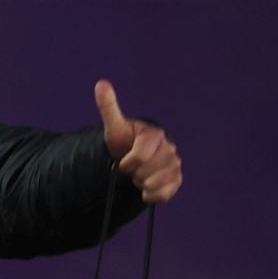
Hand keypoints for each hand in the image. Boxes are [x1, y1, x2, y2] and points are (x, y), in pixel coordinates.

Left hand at [95, 79, 181, 204]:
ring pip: (155, 183)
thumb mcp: (114, 127)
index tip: (122, 162)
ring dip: (141, 183)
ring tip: (139, 175)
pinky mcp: (176, 180)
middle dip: (134, 173)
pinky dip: (151, 195)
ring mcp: (174, 165)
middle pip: (147, 171)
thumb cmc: (122, 143)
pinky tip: (146, 187)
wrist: (129, 161)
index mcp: (155, 135)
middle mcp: (169, 148)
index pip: (141, 155)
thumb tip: (101, 84)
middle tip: (131, 168)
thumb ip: (109, 107)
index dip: (128, 162)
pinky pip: (164, 194)